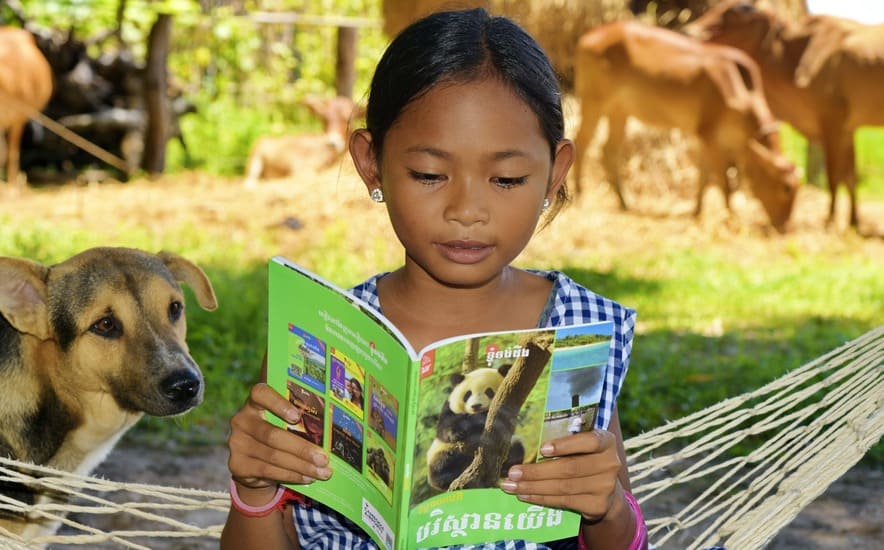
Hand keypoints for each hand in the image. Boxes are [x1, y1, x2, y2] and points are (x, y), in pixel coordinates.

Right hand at [227, 383, 331, 493]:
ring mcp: (237, 444)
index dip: (277, 403)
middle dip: (302, 448)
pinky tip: (307, 478)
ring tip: (322, 472)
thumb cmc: (276, 435)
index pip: (260, 394)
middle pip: (273, 434)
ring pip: (274, 456)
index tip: (297, 416)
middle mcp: (242, 421)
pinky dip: (291, 476)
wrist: (252, 464)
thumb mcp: (282, 424)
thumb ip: (297, 422)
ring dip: (301, 466)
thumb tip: (333, 431)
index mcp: (254, 404)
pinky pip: (269, 471)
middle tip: (324, 458)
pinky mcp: (237, 466)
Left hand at [499, 430, 623, 520]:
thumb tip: (526, 444)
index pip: (589, 441)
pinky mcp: (597, 505)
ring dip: (534, 487)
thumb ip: (565, 441)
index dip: (566, 445)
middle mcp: (610, 464)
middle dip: (537, 471)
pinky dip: (542, 499)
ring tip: (512, 486)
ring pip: (564, 487)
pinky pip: (564, 502)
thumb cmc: (585, 458)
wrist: (606, 489)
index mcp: (606, 441)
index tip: (542, 449)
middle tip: (513, 472)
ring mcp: (605, 487)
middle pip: (569, 468)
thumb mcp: (582, 445)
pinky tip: (525, 496)